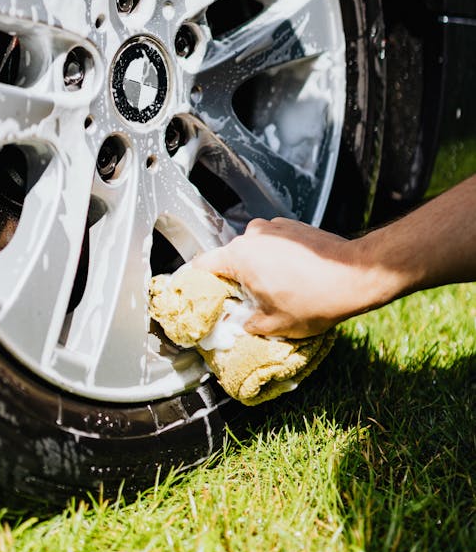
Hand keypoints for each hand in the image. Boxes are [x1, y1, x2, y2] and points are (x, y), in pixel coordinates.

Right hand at [191, 218, 371, 337]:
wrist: (354, 275)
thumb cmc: (315, 299)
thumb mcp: (274, 325)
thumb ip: (247, 324)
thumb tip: (240, 323)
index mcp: (239, 256)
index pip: (202, 265)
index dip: (197, 282)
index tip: (201, 295)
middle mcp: (252, 235)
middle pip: (229, 257)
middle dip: (235, 279)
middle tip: (247, 302)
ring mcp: (274, 226)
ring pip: (253, 250)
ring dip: (258, 267)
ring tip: (277, 290)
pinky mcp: (292, 226)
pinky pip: (273, 242)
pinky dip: (277, 257)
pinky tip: (294, 276)